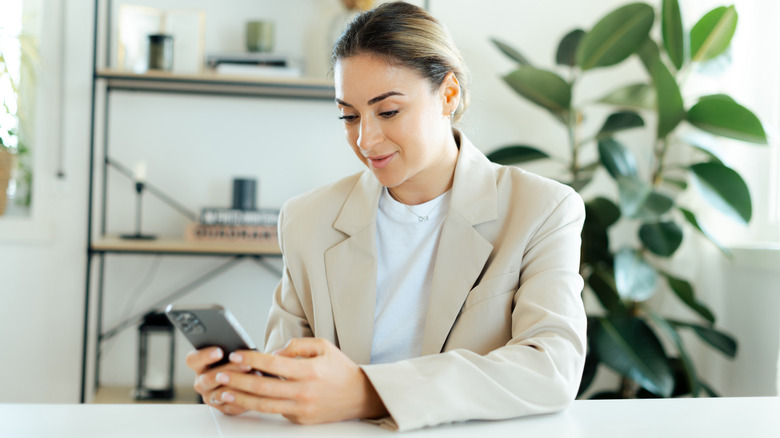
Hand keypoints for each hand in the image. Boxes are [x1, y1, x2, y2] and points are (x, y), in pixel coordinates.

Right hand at [185, 347, 252, 414]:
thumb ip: (234, 350)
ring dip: (238, 385)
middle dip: (229, 370)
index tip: (219, 351)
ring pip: (219, 394)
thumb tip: (244, 349)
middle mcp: (201, 382)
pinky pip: (231, 406)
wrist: (248, 378)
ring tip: (255, 376)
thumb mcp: (235, 352)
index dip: (204, 356)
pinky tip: (254, 391)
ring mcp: (210, 397)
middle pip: (208, 378)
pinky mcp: (223, 408)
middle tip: (245, 364)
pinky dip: (244, 399)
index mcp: (199, 365)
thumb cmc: (239, 360)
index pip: (192, 360)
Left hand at [215, 338, 387, 423]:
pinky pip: (276, 411)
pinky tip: (243, 400)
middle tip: (222, 374)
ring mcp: (302, 408)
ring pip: (265, 405)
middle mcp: (304, 391)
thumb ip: (298, 345)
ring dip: (241, 398)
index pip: (274, 364)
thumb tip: (274, 353)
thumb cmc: (341, 369)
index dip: (252, 359)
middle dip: (239, 380)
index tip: (237, 354)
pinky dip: (258, 406)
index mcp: (309, 371)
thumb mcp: (323, 346)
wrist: (361, 396)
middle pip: (264, 387)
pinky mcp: (301, 419)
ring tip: (224, 392)